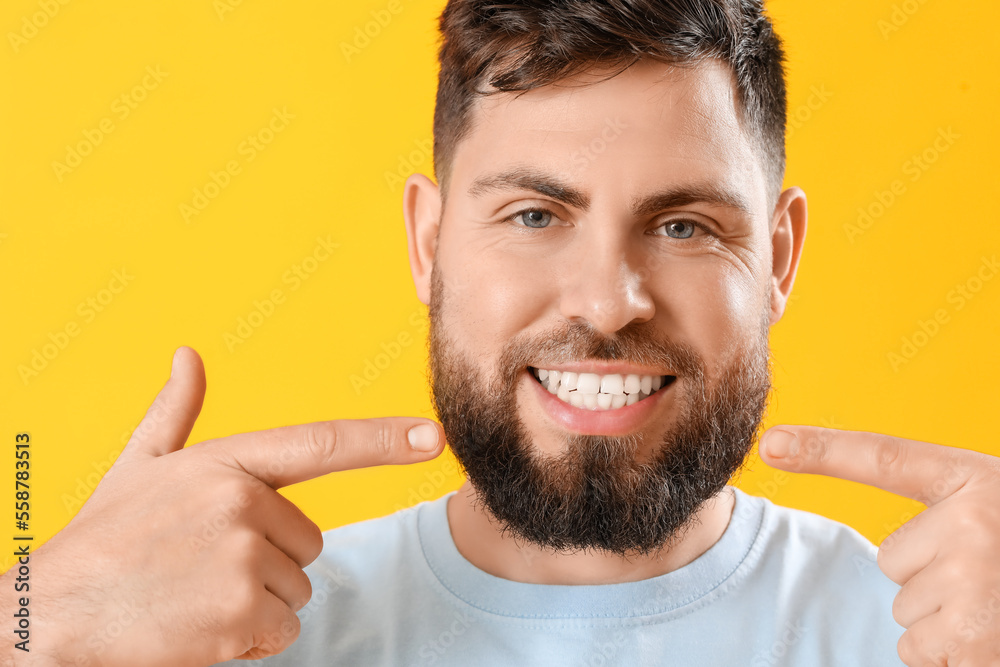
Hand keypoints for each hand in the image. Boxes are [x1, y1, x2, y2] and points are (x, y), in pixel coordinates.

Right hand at [2, 347, 444, 666]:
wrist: (52, 615)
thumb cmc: (102, 541)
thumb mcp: (137, 467)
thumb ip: (174, 411)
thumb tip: (187, 355)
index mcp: (225, 463)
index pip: (320, 444)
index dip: (382, 440)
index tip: (431, 437)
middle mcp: (241, 503)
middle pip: (309, 541)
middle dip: (270, 559)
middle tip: (203, 567)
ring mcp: (242, 559)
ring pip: (296, 588)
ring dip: (257, 601)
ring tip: (195, 596)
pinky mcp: (241, 614)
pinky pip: (282, 630)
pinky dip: (250, 640)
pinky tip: (199, 627)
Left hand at [760, 425, 999, 666]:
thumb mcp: (994, 514)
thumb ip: (952, 518)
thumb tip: (882, 548)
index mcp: (980, 483)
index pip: (887, 458)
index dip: (824, 449)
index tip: (771, 443)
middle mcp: (973, 524)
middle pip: (893, 562)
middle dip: (935, 580)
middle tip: (995, 583)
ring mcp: (972, 582)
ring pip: (908, 612)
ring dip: (947, 623)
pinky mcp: (971, 640)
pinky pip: (919, 652)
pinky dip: (952, 658)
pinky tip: (992, 640)